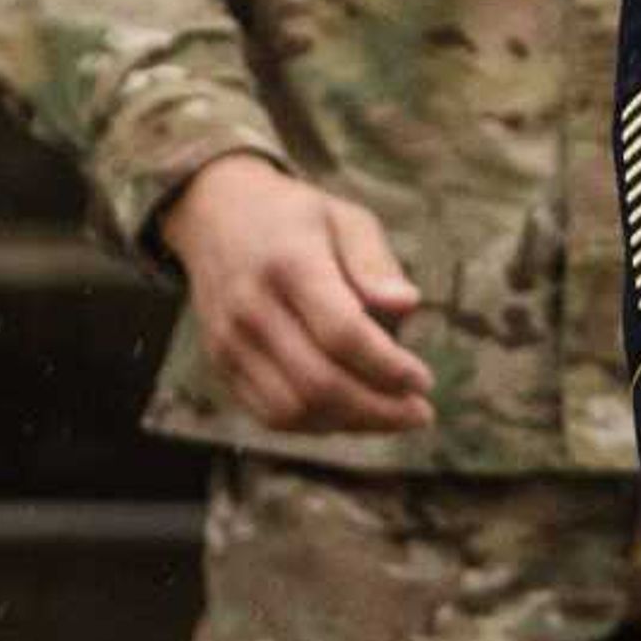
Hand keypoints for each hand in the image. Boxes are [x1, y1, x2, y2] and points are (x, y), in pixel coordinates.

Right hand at [155, 152, 434, 433]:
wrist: (215, 216)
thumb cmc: (297, 217)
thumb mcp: (346, 218)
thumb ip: (375, 262)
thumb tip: (408, 305)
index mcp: (290, 265)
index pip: (342, 333)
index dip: (388, 366)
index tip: (425, 380)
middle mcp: (252, 309)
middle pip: (317, 382)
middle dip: (376, 409)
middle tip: (421, 413)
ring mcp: (229, 342)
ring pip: (290, 410)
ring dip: (348, 424)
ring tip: (392, 415)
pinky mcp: (220, 363)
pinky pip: (267, 413)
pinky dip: (315, 425)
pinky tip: (352, 414)